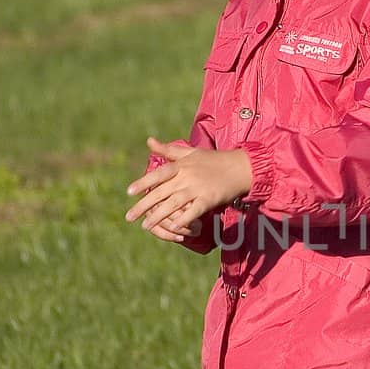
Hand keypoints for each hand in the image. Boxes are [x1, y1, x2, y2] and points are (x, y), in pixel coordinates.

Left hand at [125, 137, 252, 239]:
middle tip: (129, 217)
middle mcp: (187, 176)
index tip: (129, 192)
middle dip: (144, 205)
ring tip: (145, 226)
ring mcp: (198, 188)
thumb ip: (168, 149)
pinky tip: (173, 228)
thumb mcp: (190, 152)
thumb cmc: (214, 159)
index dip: (143, 182)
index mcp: (182, 165)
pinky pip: (193, 211)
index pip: (158, 174)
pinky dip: (184, 219)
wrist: (240, 167)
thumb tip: (149, 141)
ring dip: (158, 216)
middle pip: (161, 192)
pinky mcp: (209, 199)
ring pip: (173, 204)